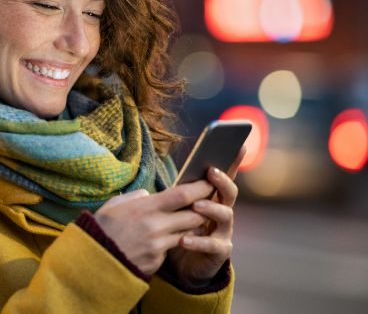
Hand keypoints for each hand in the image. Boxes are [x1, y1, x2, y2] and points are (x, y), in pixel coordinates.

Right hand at [92, 180, 214, 274]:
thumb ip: (135, 198)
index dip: (200, 188)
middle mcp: (155, 226)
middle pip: (195, 215)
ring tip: (187, 220)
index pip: (183, 195)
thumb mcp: (115, 206)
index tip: (209, 182)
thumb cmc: (101, 229)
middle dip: (203, 209)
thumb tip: (149, 195)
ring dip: (191, 227)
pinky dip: (172, 242)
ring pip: (188, 233)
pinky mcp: (157, 261)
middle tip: (206, 203)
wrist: (91, 261)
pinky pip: (172, 249)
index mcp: (145, 208)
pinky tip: (163, 240)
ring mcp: (158, 246)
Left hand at [165, 146, 244, 285]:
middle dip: (222, 181)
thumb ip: (179, 195)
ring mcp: (224, 231)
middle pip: (229, 192)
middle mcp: (223, 212)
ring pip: (225, 215)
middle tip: (211, 172)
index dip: (233, 161)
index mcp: (213, 198)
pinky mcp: (220, 251)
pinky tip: (183, 239)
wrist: (182, 265)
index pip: (224, 176)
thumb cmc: (179, 229)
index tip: (239, 145)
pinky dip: (198, 241)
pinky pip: (212, 244)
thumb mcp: (177, 209)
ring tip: (197, 206)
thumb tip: (172, 180)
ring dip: (211, 208)